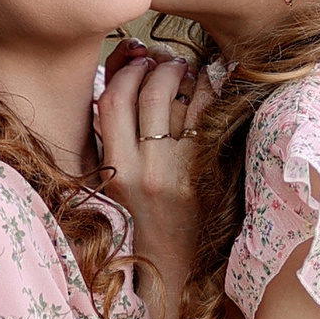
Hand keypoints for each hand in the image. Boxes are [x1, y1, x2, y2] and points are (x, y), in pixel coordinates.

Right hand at [95, 46, 199, 280]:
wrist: (175, 257)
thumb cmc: (145, 213)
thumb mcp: (118, 179)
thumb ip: (114, 136)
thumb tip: (124, 76)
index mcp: (116, 170)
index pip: (111, 103)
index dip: (124, 73)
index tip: (136, 63)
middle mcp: (145, 170)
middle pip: (148, 93)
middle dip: (158, 65)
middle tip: (165, 60)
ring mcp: (178, 171)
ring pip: (179, 99)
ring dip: (184, 72)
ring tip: (185, 68)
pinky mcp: (206, 171)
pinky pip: (207, 114)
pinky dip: (208, 89)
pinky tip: (206, 83)